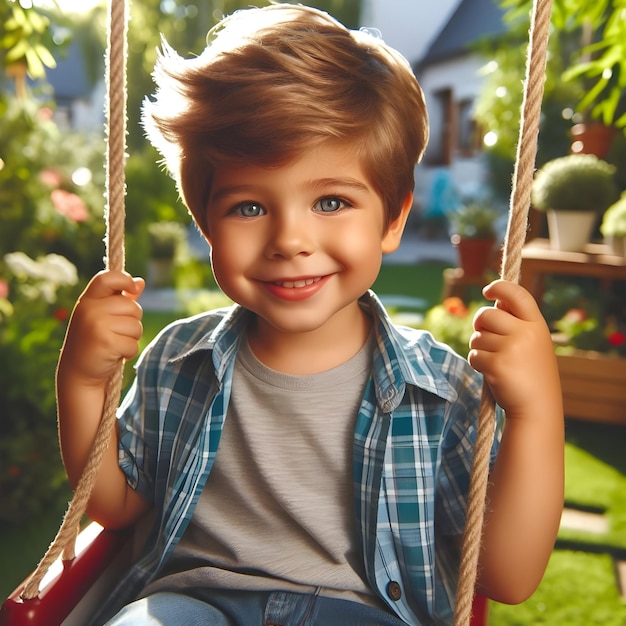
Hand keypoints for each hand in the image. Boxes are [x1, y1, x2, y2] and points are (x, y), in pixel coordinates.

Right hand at [59, 270, 144, 386]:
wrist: (78, 373)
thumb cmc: (94, 341)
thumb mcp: (103, 316)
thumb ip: (121, 298)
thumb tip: (141, 282)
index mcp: (88, 300)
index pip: (108, 277)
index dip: (125, 279)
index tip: (133, 289)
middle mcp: (90, 310)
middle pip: (133, 307)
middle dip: (133, 321)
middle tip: (116, 332)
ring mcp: (97, 326)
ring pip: (136, 327)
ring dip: (131, 338)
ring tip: (114, 343)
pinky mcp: (106, 343)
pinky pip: (134, 344)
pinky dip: (129, 352)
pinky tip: (114, 355)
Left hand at [468, 280, 560, 419]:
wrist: (537, 408)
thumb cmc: (531, 374)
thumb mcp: (533, 344)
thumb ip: (517, 325)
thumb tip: (493, 306)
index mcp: (537, 325)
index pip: (518, 295)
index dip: (500, 287)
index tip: (488, 290)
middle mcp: (525, 333)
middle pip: (486, 315)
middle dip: (479, 326)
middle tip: (486, 338)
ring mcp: (511, 349)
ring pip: (477, 337)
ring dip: (479, 348)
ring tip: (497, 361)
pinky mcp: (496, 364)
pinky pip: (474, 355)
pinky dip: (478, 363)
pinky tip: (493, 373)